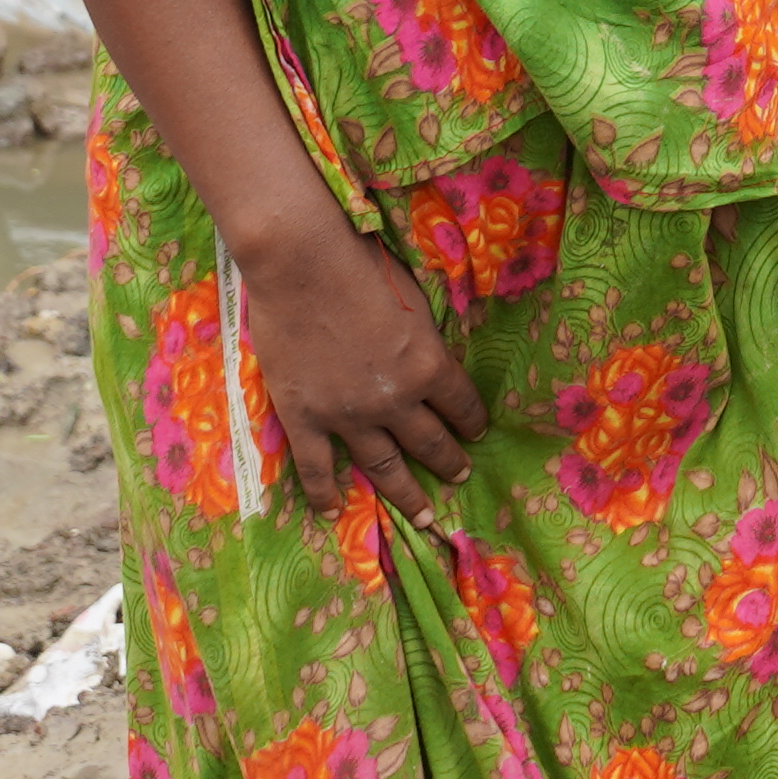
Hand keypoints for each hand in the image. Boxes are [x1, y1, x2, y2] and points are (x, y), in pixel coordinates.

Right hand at [230, 225, 485, 491]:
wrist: (300, 263)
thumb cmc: (361, 265)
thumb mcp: (415, 298)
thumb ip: (423, 337)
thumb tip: (429, 352)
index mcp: (428, 366)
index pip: (461, 403)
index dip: (472, 421)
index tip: (477, 433)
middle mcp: (395, 400)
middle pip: (429, 442)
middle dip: (448, 462)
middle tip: (459, 478)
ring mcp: (347, 415)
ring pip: (382, 466)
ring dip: (405, 492)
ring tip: (423, 515)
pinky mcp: (304, 418)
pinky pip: (317, 468)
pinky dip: (325, 494)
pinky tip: (334, 514)